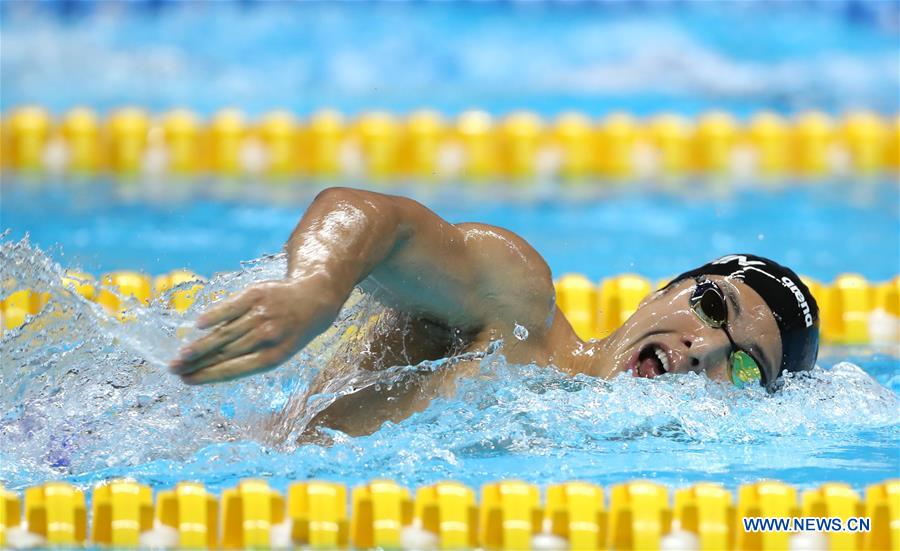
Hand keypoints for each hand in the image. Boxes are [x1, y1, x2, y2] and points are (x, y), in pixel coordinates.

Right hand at [170, 277, 342, 383]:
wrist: (314, 299)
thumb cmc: (289, 331)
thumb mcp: (278, 350)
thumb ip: (247, 357)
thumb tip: (207, 365)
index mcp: (273, 356)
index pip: (234, 369)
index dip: (208, 376)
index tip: (187, 381)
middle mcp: (267, 336)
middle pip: (225, 352)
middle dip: (197, 363)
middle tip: (173, 370)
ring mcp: (262, 314)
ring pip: (225, 333)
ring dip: (199, 345)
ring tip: (180, 355)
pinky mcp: (257, 294)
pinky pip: (231, 306)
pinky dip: (215, 315)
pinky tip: (198, 325)